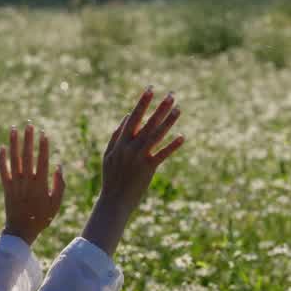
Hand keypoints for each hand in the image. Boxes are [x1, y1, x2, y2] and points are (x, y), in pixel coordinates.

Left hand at [0, 123, 63, 246]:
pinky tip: (2, 147)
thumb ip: (59, 185)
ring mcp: (15, 184)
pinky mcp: (6, 187)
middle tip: (29, 125)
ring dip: (14, 143)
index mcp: (40, 185)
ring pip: (14, 160)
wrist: (21, 230)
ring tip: (14, 129)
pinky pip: (3, 170)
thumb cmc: (42, 218)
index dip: (43, 147)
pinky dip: (2, 159)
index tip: (44, 134)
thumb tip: (58, 166)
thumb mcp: (56, 204)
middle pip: (27, 156)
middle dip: (28, 139)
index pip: (42, 161)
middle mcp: (27, 182)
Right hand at [97, 87, 184, 211]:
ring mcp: (139, 157)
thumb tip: (126, 116)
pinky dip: (172, 146)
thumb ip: (116, 135)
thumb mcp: (108, 155)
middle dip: (160, 107)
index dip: (142, 103)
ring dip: (169, 122)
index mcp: (120, 142)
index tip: (150, 89)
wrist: (114, 201)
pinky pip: (162, 154)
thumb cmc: (111, 178)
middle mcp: (130, 147)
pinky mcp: (148, 168)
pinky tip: (182, 137)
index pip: (133, 117)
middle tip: (172, 95)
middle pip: (148, 123)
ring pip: (156, 135)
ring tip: (179, 109)